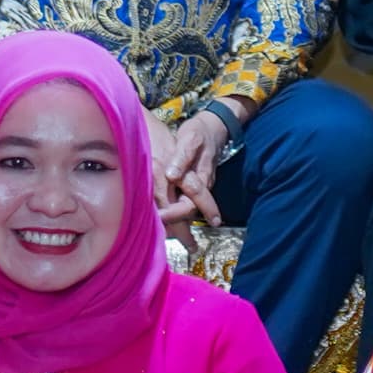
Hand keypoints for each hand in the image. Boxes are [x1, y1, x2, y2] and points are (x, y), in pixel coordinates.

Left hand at [155, 110, 229, 230]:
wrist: (214, 128)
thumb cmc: (199, 133)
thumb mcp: (190, 140)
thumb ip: (181, 158)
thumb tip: (172, 175)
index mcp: (197, 178)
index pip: (188, 204)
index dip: (174, 214)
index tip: (159, 220)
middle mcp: (200, 185)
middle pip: (189, 213)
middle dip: (184, 231)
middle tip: (179, 245)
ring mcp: (199, 186)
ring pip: (189, 210)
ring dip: (182, 225)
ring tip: (177, 242)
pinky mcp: (195, 184)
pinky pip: (187, 202)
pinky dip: (179, 213)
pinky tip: (172, 221)